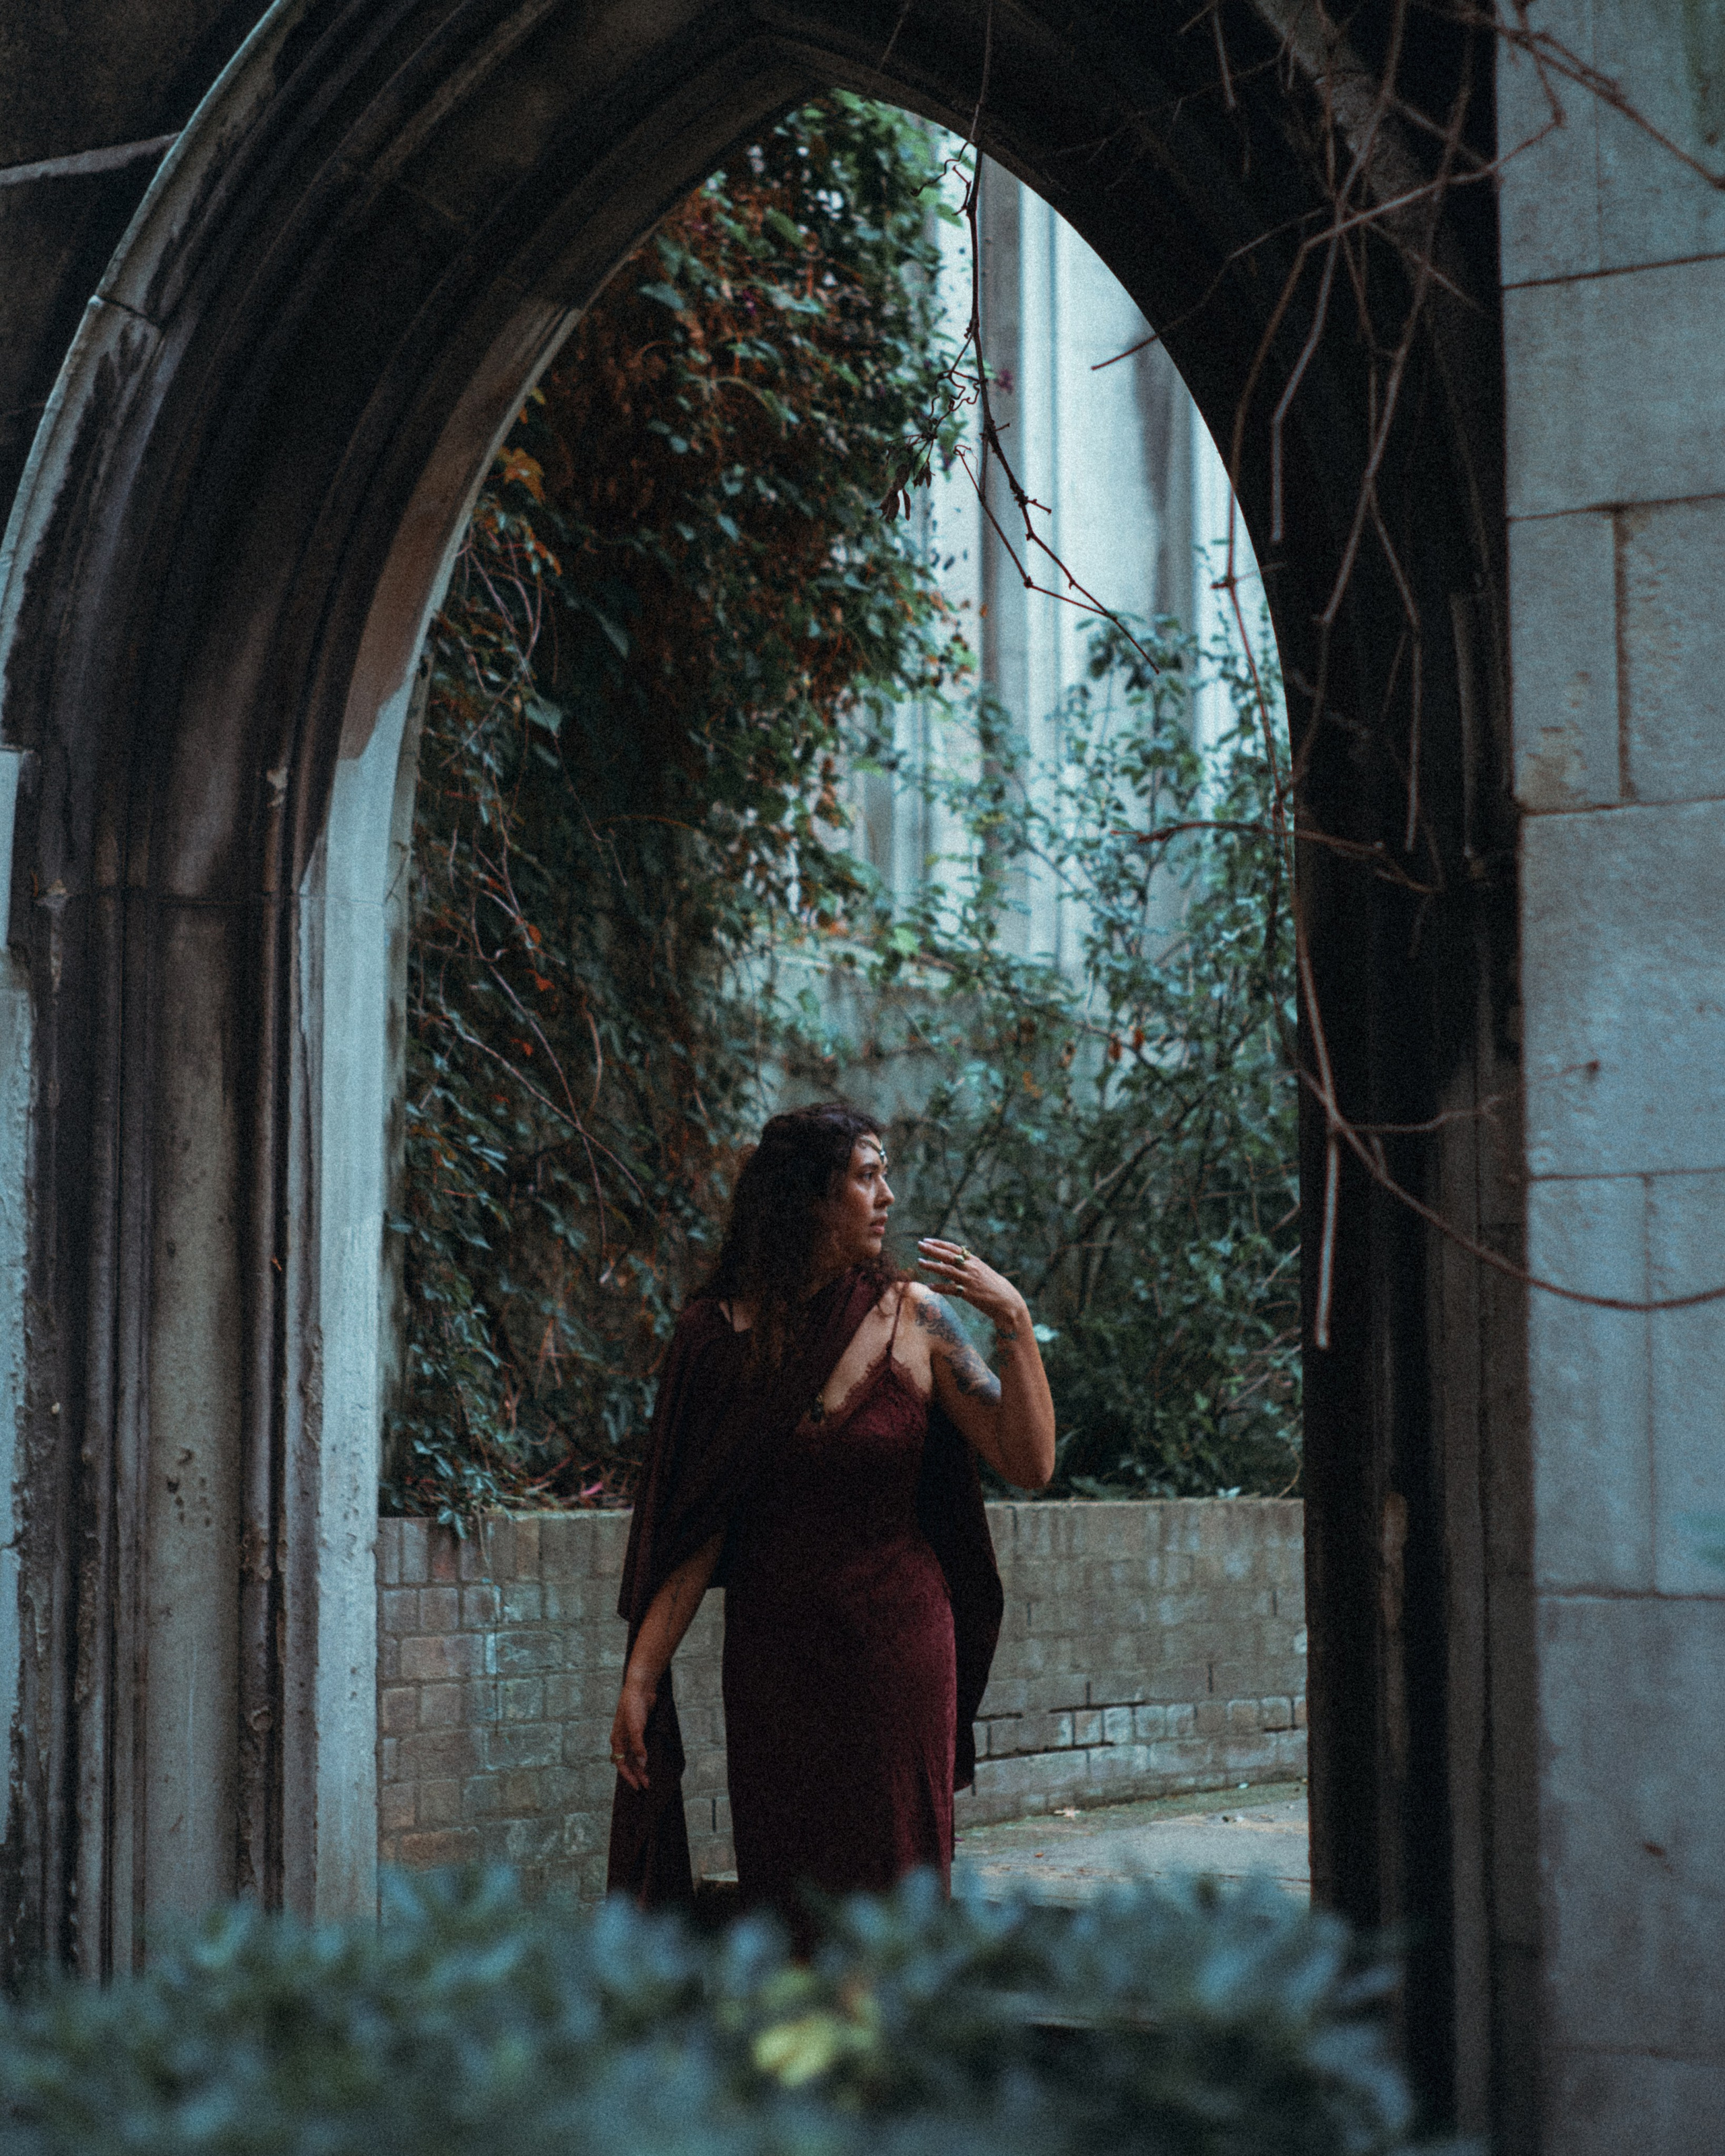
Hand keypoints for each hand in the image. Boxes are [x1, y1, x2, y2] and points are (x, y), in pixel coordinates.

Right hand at [610, 1676, 651, 1791]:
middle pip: (628, 1762)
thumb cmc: (633, 1706)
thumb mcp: (635, 1727)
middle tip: (645, 1786)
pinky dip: (643, 1756)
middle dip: (636, 1774)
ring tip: (648, 1778)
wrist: (640, 1687)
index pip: (621, 1764)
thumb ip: (638, 1746)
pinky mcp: (639, 1729)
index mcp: (617, 1740)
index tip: (637, 1787)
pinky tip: (649, 1761)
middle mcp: (622, 1739)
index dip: (629, 1776)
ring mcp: (630, 1734)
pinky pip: (640, 1748)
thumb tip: (641, 1764)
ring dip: (640, 1767)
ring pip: (634, 1756)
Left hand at [915, 1237, 1027, 1340]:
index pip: (954, 1249)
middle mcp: (971, 1268)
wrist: (1007, 1301)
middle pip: (948, 1256)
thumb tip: (948, 1259)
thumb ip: (966, 1264)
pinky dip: (939, 1287)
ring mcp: (970, 1280)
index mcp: (974, 1261)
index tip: (926, 1240)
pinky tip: (929, 1286)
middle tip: (919, 1245)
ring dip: (932, 1266)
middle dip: (932, 1250)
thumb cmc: (992, 1285)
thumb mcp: (981, 1270)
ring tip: (919, 1262)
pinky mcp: (969, 1294)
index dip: (939, 1244)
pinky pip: (951, 1290)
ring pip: (947, 1270)